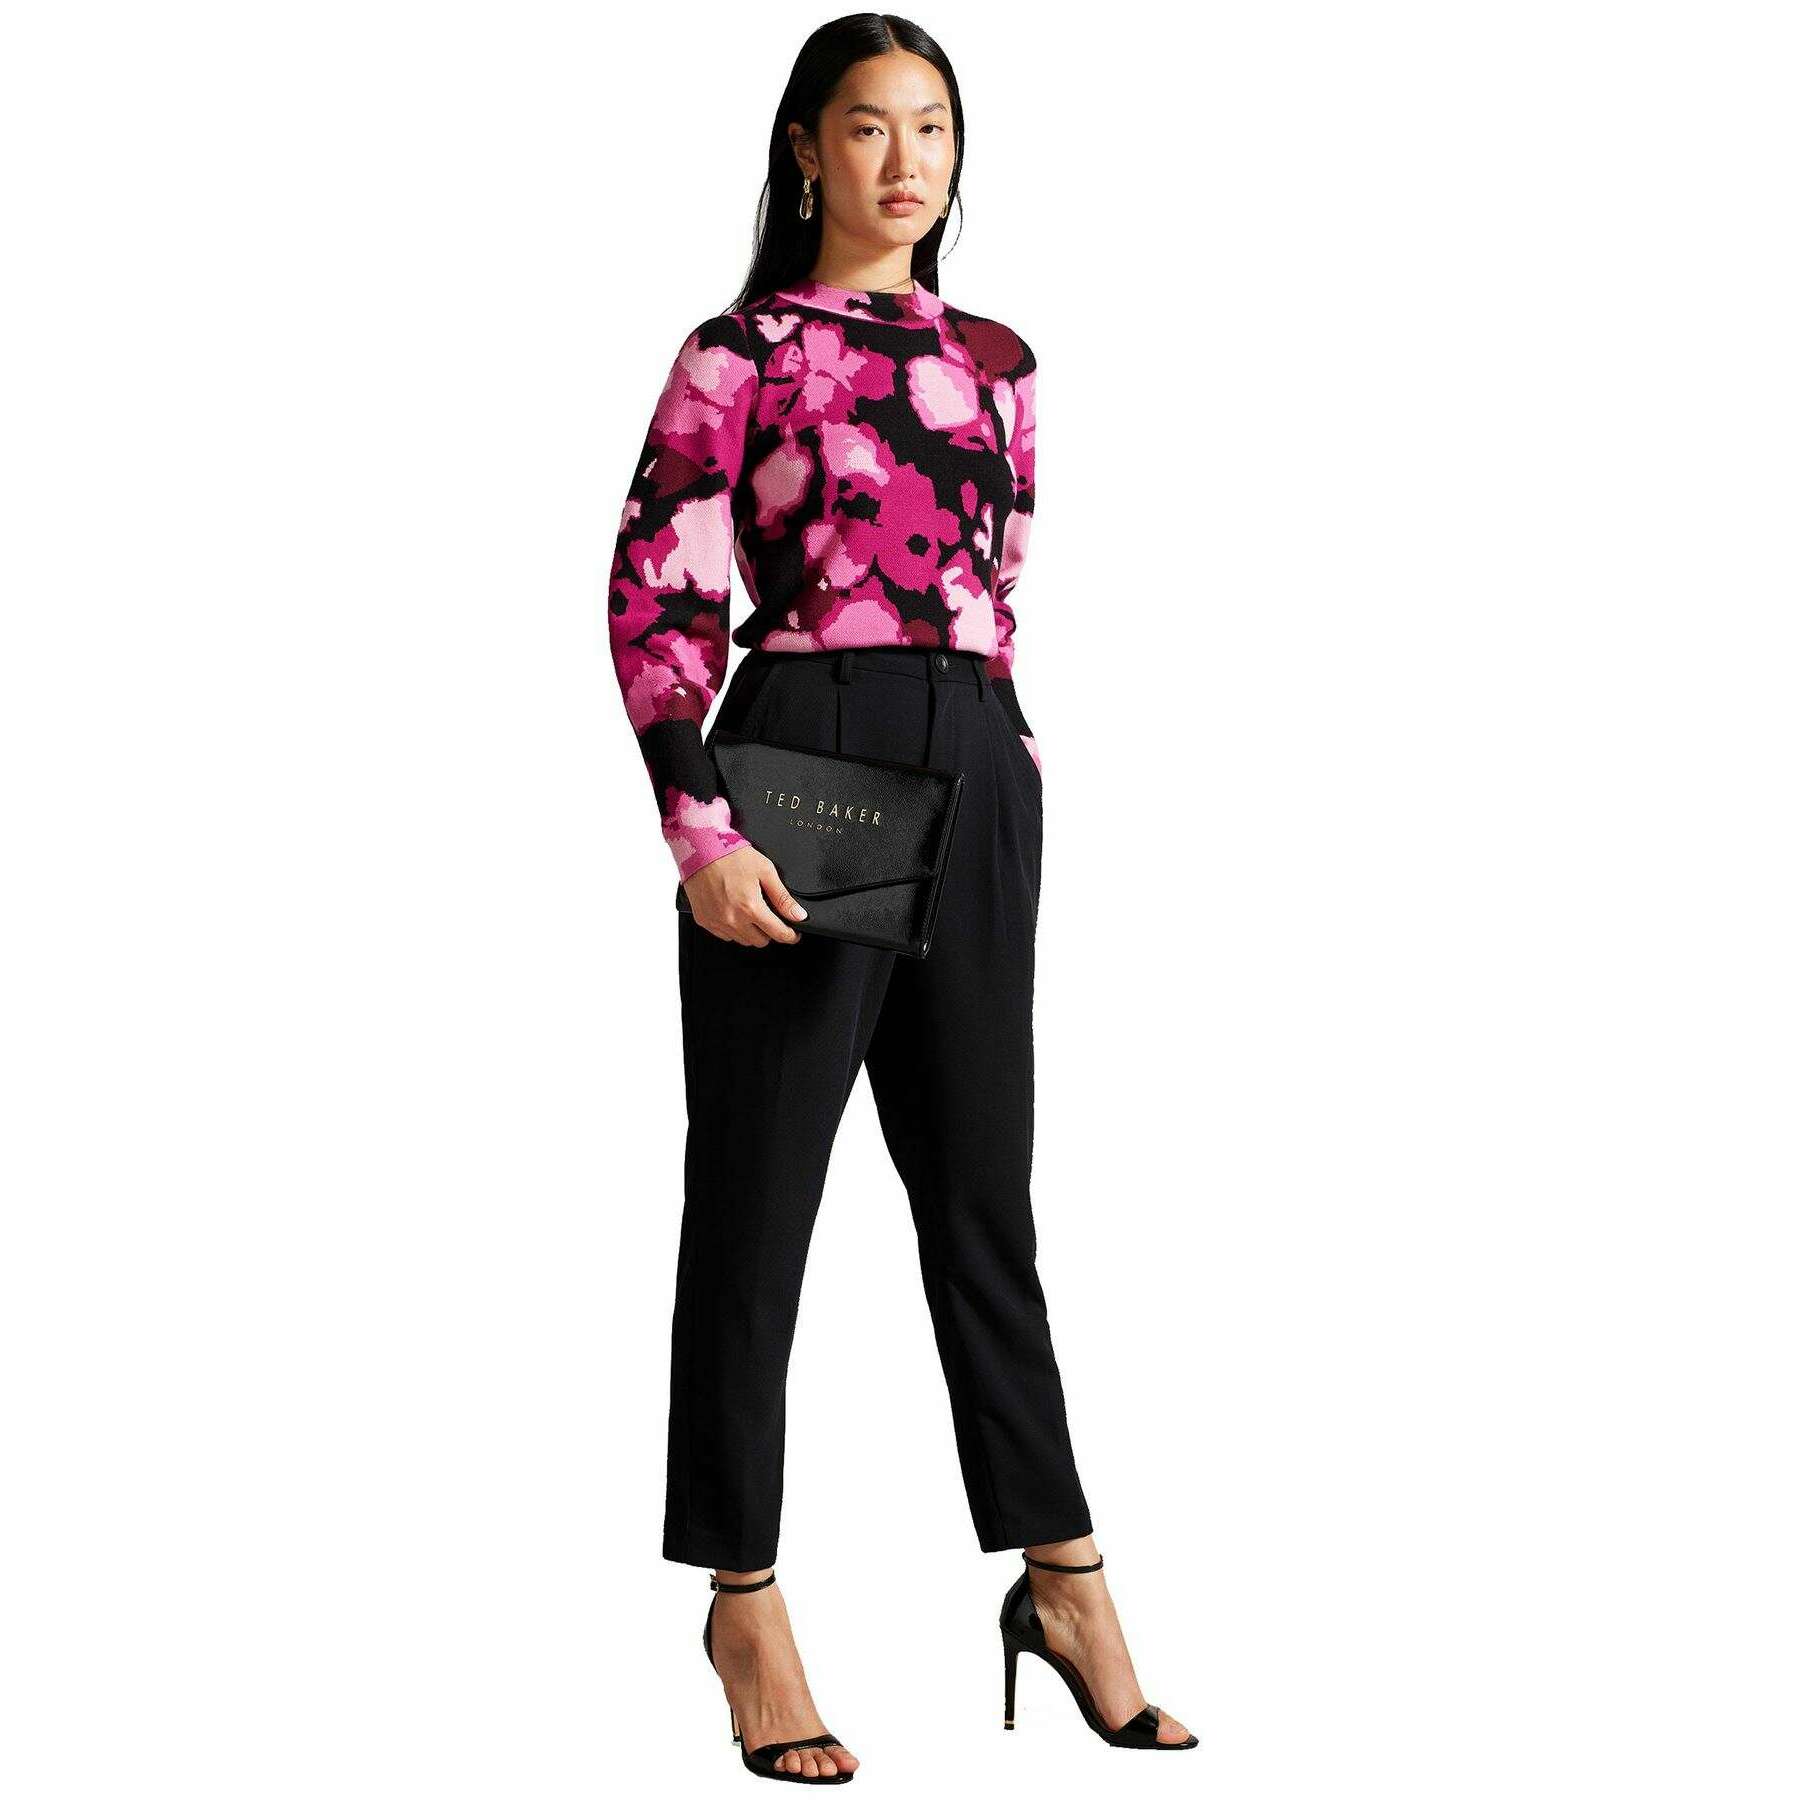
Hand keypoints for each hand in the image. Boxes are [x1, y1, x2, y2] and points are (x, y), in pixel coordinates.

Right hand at [683, 845, 808, 946]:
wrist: (700, 849)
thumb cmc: (730, 855)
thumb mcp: (765, 871)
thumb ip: (782, 897)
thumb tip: (798, 914)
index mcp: (750, 907)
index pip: (777, 933)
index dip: (790, 935)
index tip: (793, 934)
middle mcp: (733, 919)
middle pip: (760, 941)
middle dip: (769, 931)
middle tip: (769, 916)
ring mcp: (717, 922)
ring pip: (742, 940)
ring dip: (751, 932)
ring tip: (750, 911)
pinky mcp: (704, 921)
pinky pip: (724, 935)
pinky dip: (733, 929)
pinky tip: (734, 913)